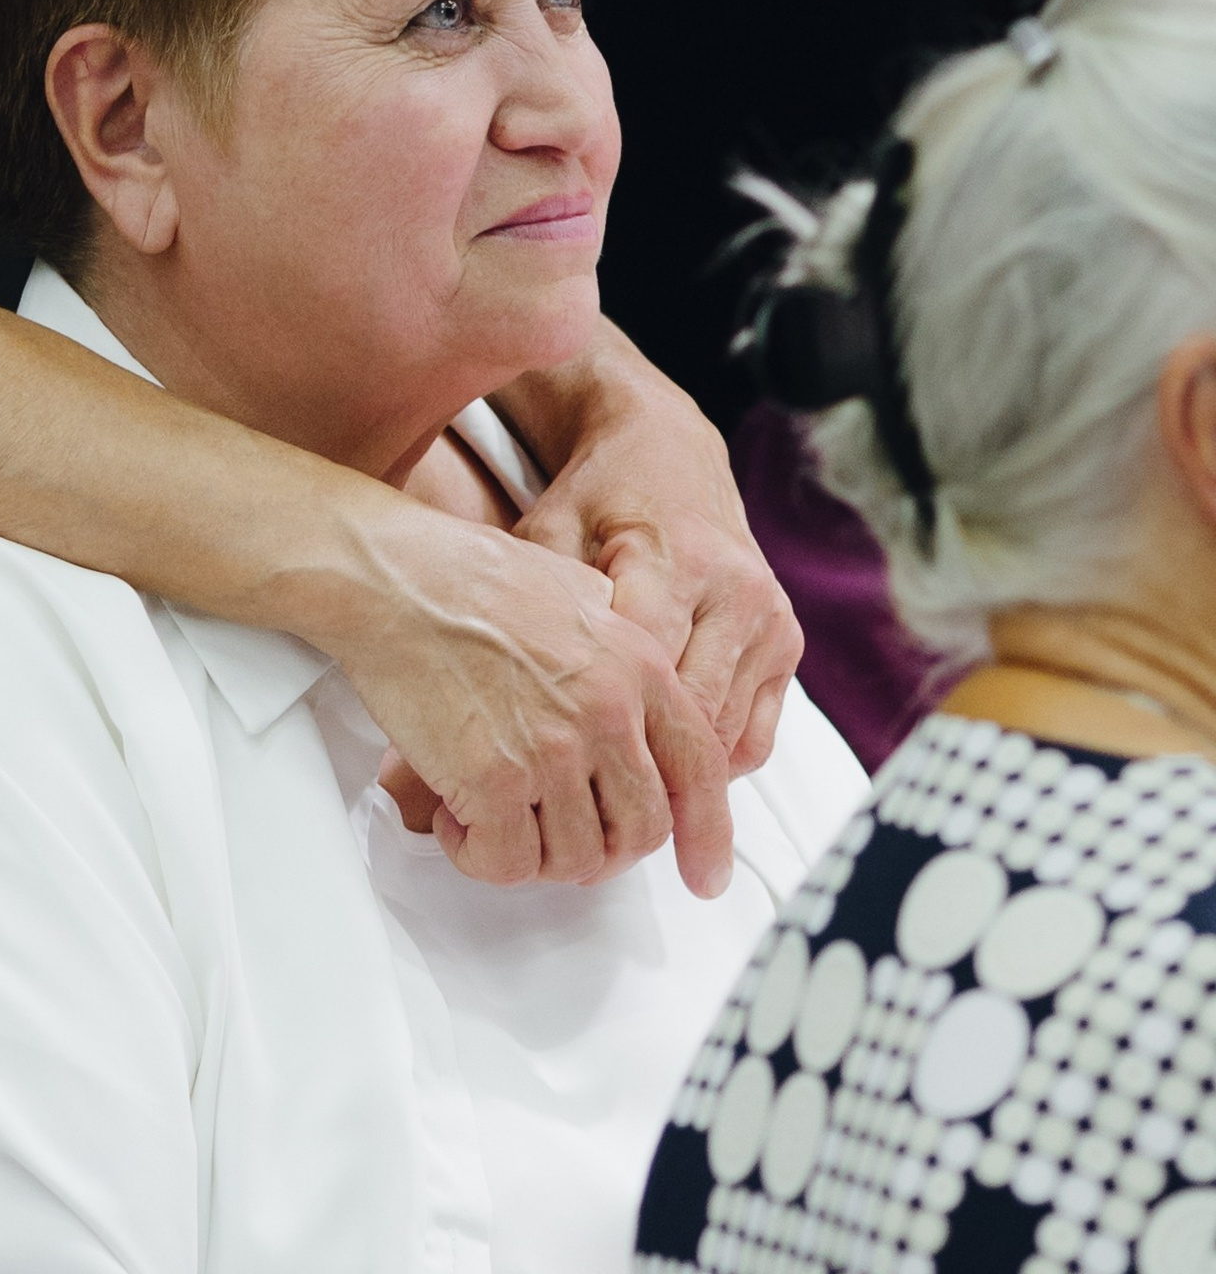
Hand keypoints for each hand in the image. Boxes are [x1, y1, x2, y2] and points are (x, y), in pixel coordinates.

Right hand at [335, 503, 736, 891]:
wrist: (393, 576)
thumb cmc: (464, 577)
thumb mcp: (575, 591)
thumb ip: (619, 653)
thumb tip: (631, 709)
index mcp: (637, 667)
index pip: (701, 771)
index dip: (708, 835)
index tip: (704, 875)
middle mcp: (608, 712)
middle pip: (640, 831)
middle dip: (602, 850)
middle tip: (558, 836)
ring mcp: (553, 751)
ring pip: (576, 859)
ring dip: (535, 855)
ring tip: (496, 817)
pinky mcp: (493, 781)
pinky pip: (507, 862)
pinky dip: (480, 856)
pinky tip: (459, 820)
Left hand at [500, 316, 801, 781]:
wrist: (667, 448)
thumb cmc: (594, 495)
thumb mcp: (542, 537)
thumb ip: (518, 615)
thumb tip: (488, 695)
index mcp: (673, 562)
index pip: (641, 680)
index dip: (597, 742)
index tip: (549, 787)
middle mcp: (733, 593)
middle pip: (689, 721)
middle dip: (638, 777)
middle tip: (581, 825)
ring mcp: (767, 619)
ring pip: (727, 739)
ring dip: (676, 781)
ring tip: (616, 812)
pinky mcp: (784, 640)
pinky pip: (755, 734)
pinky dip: (711, 763)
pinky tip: (658, 775)